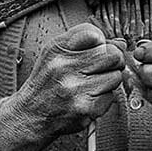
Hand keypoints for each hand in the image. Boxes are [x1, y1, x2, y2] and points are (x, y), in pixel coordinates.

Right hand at [11, 23, 125, 138]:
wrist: (31, 116)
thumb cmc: (47, 84)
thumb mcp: (56, 54)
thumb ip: (85, 43)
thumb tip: (121, 44)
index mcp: (57, 49)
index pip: (94, 34)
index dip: (101, 42)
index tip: (96, 51)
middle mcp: (64, 66)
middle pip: (112, 54)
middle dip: (113, 62)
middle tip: (103, 69)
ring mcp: (75, 88)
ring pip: (116, 76)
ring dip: (109, 81)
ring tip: (92, 86)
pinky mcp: (85, 108)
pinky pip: (111, 97)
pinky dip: (104, 99)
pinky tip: (89, 99)